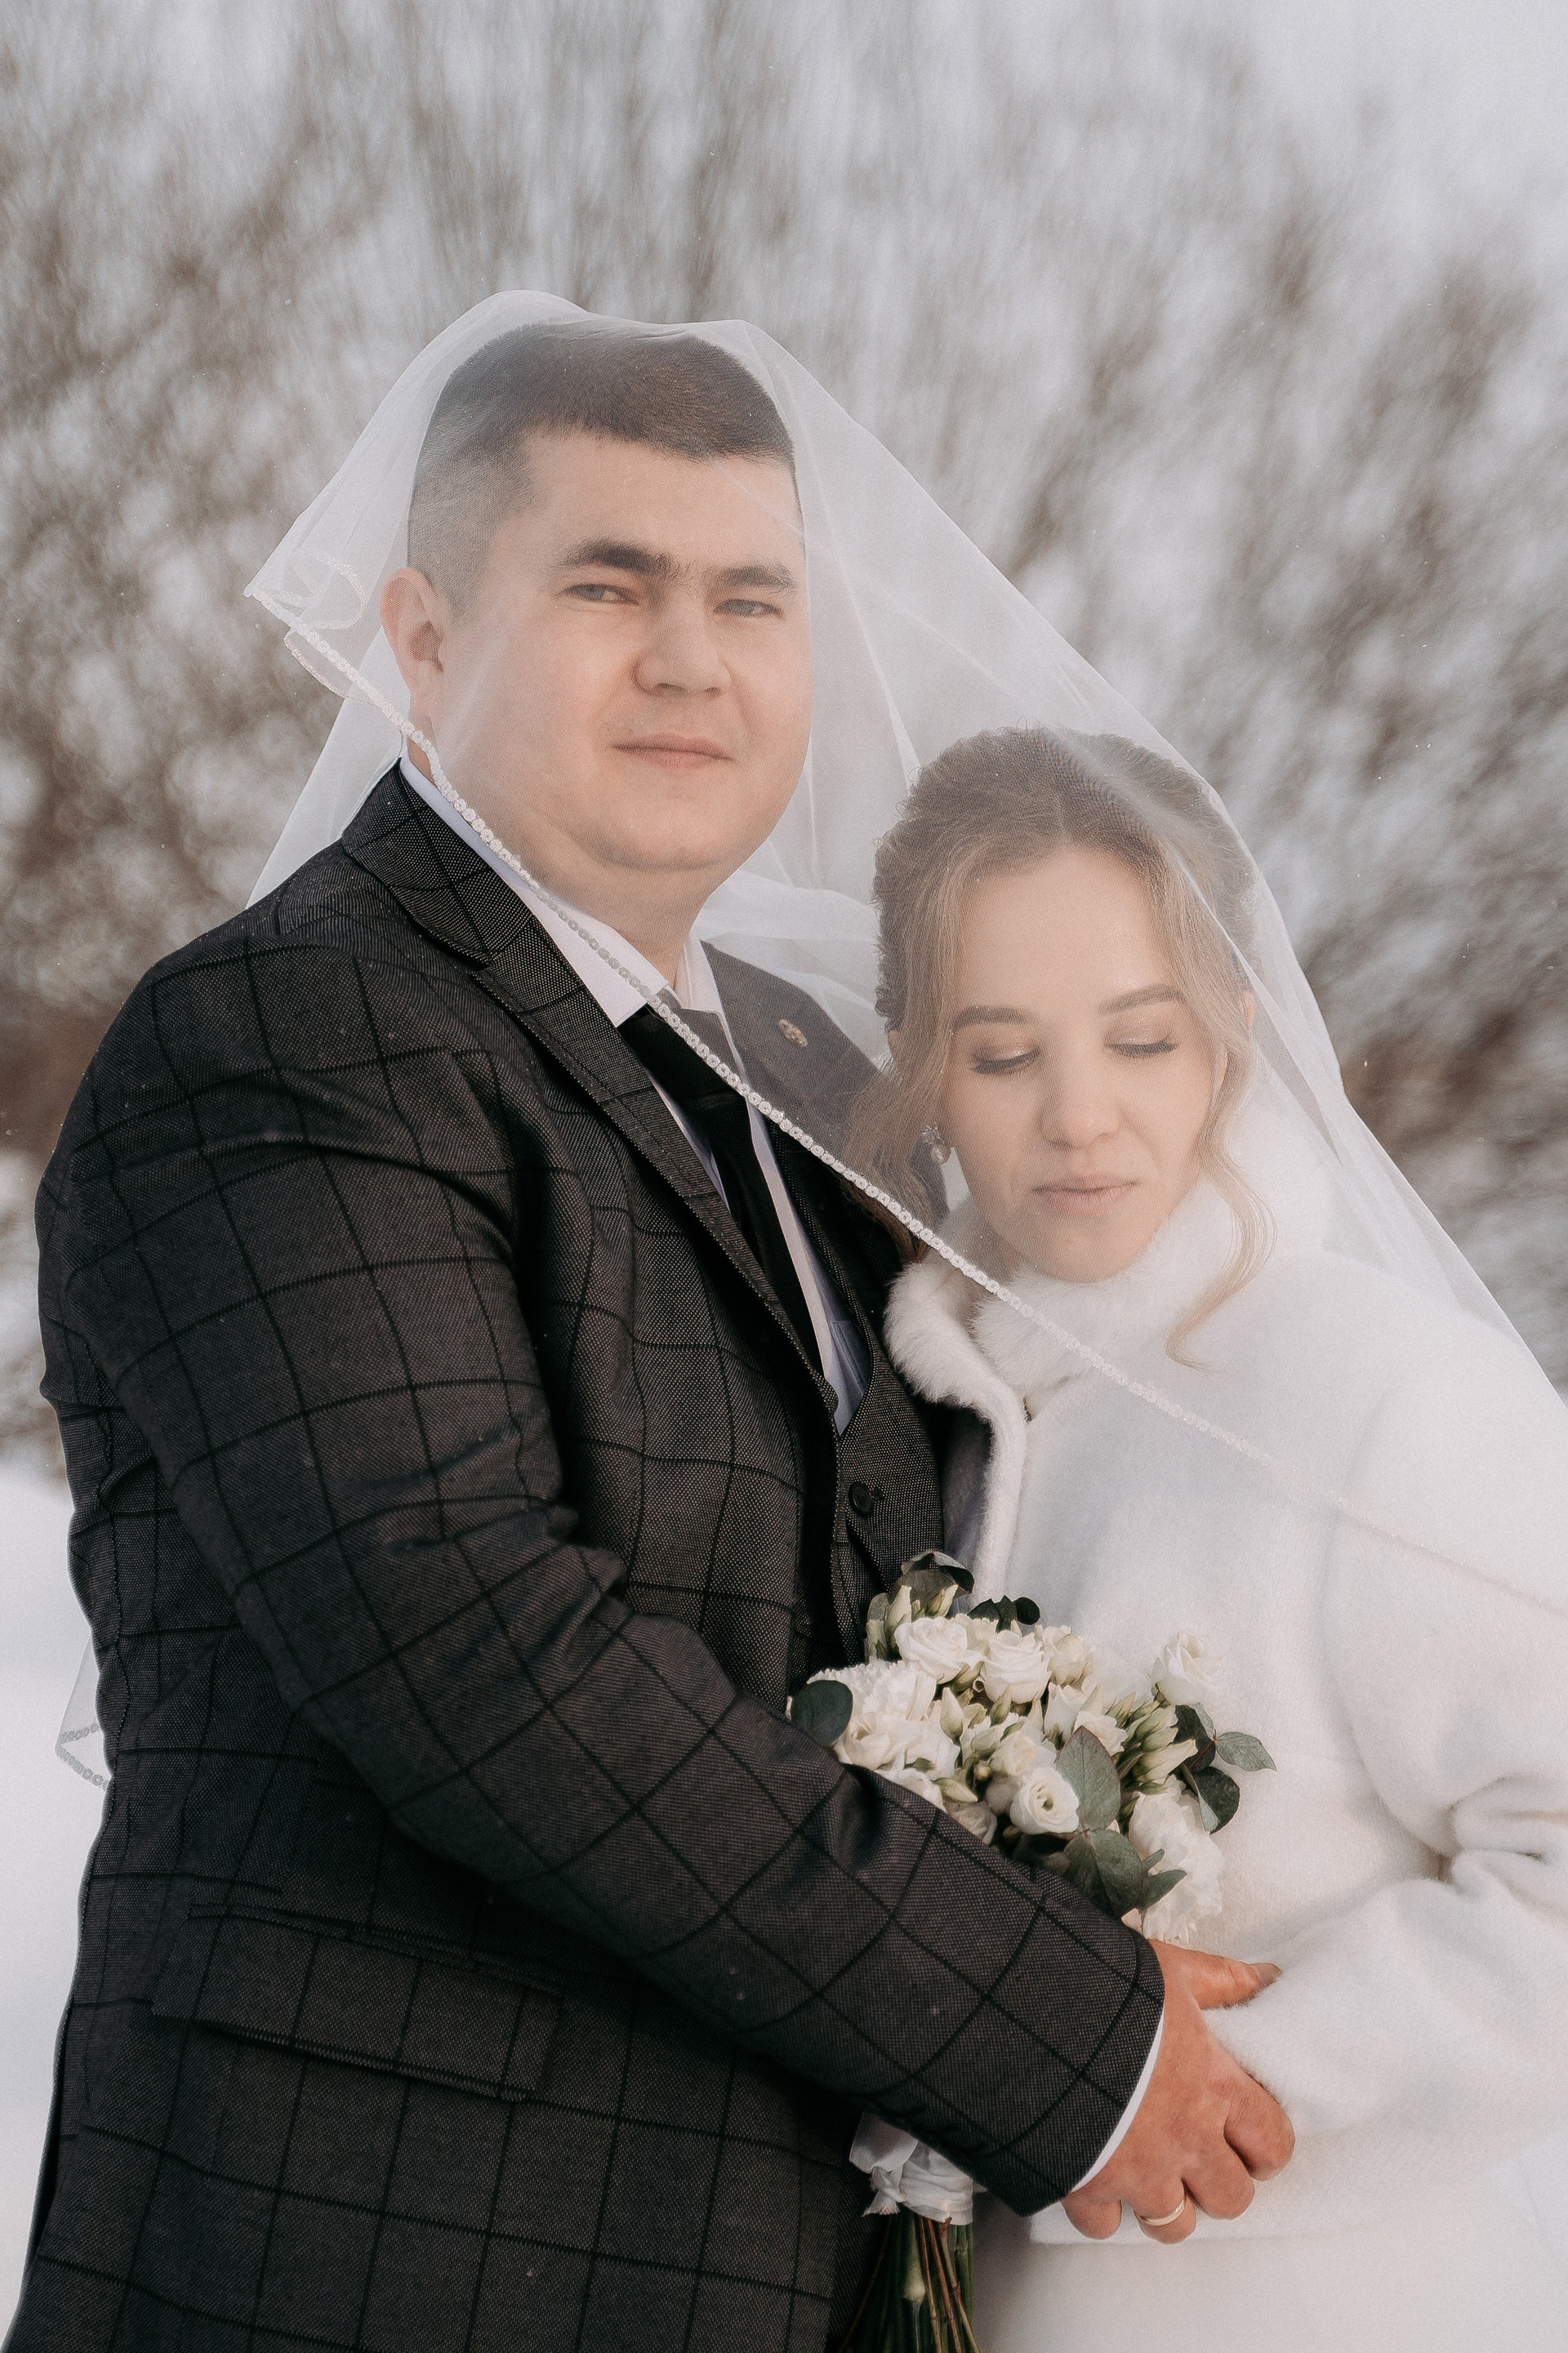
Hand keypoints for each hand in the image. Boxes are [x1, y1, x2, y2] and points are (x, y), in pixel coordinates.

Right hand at [1060, 1940, 1293, 2245]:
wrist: (1030, 2016)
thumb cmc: (1104, 1989)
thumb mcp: (1170, 1970)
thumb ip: (1222, 1979)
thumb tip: (1268, 1977)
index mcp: (1214, 2087)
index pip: (1273, 2142)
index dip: (1267, 2147)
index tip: (1252, 2139)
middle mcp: (1184, 2139)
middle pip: (1232, 2197)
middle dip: (1220, 2183)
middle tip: (1201, 2158)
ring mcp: (1137, 2171)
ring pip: (1174, 2224)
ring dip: (1167, 2205)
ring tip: (1152, 2176)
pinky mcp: (1087, 2186)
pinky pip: (1105, 2226)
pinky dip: (1103, 2210)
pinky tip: (1099, 2178)